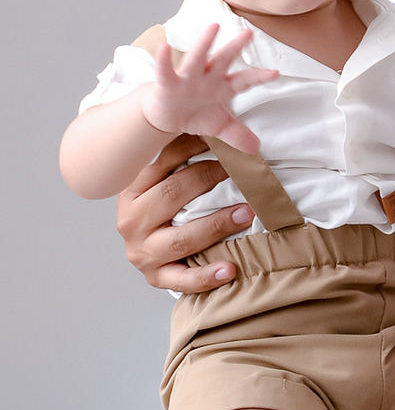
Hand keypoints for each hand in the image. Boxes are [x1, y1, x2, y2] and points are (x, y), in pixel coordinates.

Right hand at [116, 134, 254, 292]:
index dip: (193, 146)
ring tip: (247, 213)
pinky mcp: (156, 277)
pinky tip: (230, 269)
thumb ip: (179, 161)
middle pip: (172, 195)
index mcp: (131, 191)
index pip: (161, 162)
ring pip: (182, 238)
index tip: (222, 137)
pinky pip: (183, 279)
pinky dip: (207, 275)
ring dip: (217, 224)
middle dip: (209, 179)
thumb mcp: (160, 183)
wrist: (146, 252)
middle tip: (242, 172)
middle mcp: (132, 220)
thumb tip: (218, 130)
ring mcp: (142, 251)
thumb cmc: (161, 211)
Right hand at [141, 25, 276, 150]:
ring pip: (197, 58)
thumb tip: (256, 147)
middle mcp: (207, 77)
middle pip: (223, 60)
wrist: (166, 116)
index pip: (244, 80)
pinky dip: (164, 60)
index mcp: (222, 86)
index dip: (258, 77)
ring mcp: (187, 78)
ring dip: (205, 43)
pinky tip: (164, 47)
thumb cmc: (195, 114)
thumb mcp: (219, 127)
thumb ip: (238, 135)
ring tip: (214, 27)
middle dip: (235, 47)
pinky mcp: (167, 83)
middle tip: (248, 33)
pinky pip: (165, 70)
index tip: (275, 73)